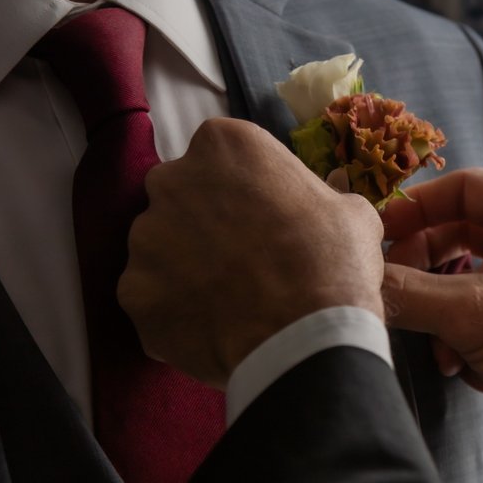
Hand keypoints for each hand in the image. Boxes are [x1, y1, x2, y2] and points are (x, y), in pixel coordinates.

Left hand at [119, 118, 385, 387]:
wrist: (305, 337)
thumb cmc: (334, 261)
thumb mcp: (350, 212)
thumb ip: (320, 196)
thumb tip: (321, 205)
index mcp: (226, 144)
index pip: (224, 155)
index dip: (245, 187)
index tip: (265, 214)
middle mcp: (171, 180)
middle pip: (182, 194)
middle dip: (205, 220)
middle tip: (243, 255)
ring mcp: (145, 238)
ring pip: (161, 247)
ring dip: (186, 266)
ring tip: (227, 298)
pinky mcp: (131, 292)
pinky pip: (152, 297)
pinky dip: (175, 310)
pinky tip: (211, 327)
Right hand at [381, 168, 482, 482]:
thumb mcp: (465, 314)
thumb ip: (404, 291)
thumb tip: (356, 280)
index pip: (463, 187)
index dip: (416, 207)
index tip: (378, 234)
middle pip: (457, 235)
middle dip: (424, 271)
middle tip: (393, 293)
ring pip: (463, 282)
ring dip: (443, 319)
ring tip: (443, 351)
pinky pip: (479, 316)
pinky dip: (466, 341)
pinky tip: (470, 371)